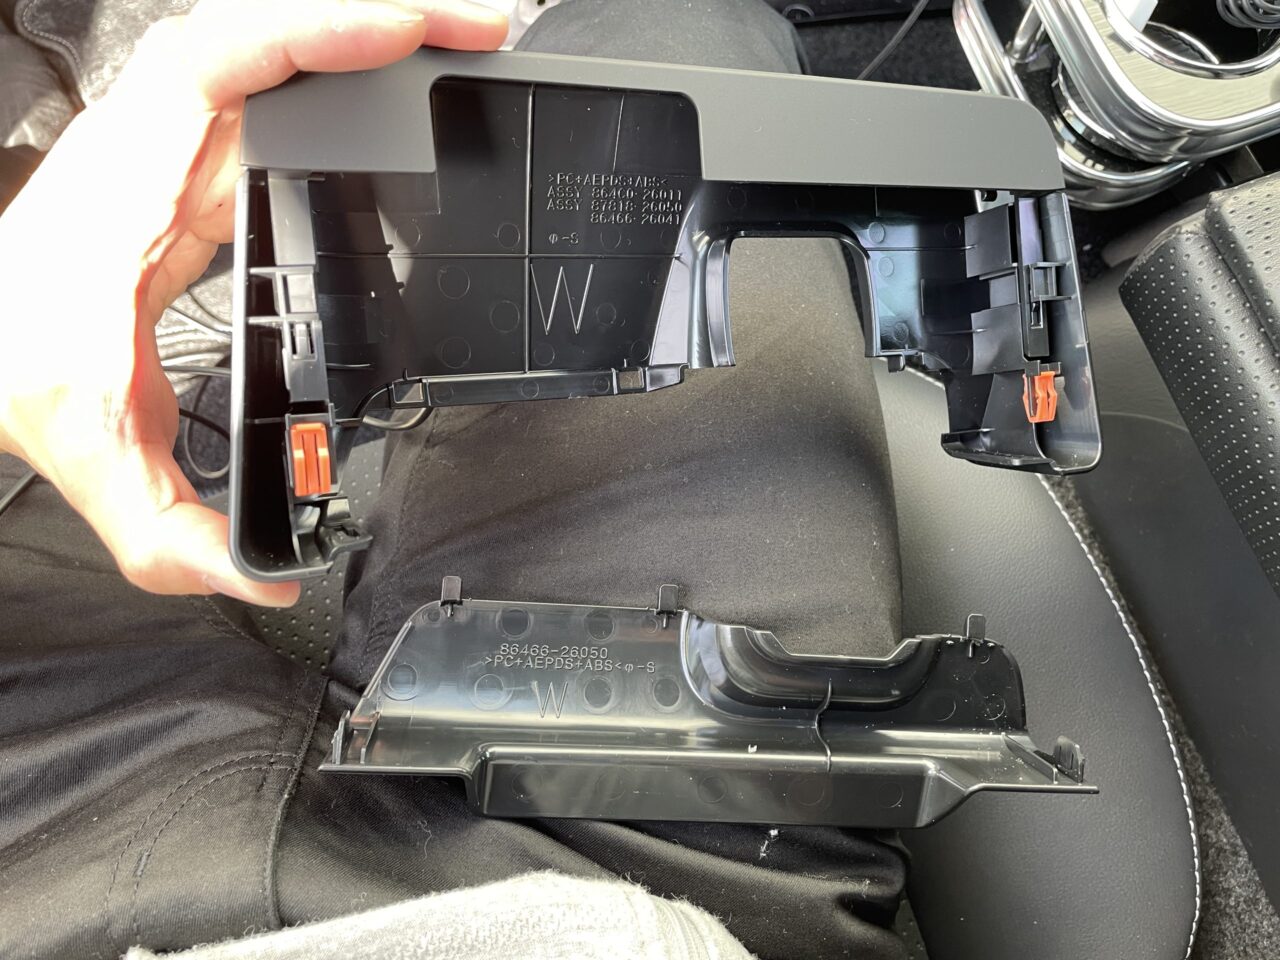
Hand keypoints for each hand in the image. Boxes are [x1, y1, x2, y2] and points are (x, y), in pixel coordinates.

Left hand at [0, 0, 506, 605]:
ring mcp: (183, 150)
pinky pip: (281, 100)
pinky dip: (346, 80)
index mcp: (133, 184)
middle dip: (381, 21)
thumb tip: (265, 578)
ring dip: (371, 42)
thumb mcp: (91, 457)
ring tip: (461, 46)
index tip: (403, 33)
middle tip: (475, 31)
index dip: (318, 32)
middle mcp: (158, 147)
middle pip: (274, 36)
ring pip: (282, 56)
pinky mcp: (205, 170)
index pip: (222, 63)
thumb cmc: (7, 362)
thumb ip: (169, 535)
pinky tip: (399, 92)